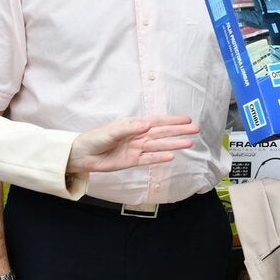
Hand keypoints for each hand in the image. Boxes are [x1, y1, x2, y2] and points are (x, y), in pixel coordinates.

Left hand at [67, 115, 199, 172]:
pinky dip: (160, 157)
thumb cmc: (95, 138)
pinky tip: (172, 156)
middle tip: (195, 129)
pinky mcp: (132, 161)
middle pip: (162, 133)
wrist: (83, 155)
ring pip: (159, 145)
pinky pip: (149, 159)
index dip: (172, 121)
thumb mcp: (112, 131)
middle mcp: (138, 136)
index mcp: (133, 125)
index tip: (186, 119)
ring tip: (189, 143)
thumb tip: (147, 125)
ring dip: (174, 144)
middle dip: (178, 131)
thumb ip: (129, 128)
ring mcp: (136, 148)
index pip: (157, 122)